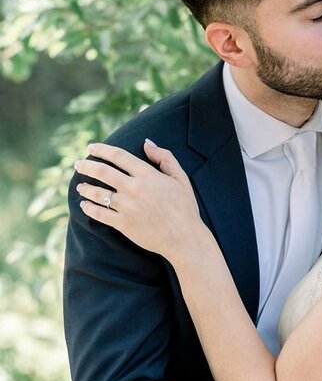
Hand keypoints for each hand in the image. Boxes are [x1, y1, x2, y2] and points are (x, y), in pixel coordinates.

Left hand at [74, 140, 203, 261]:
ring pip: (98, 193)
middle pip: (102, 172)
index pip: (118, 156)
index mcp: (148, 175)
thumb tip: (147, 143)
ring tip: (80, 185)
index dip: (102, 149)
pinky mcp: (123, 224)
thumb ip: (165, 158)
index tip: (91, 148)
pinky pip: (100, 214)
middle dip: (86, 166)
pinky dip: (89, 208)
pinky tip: (84, 205)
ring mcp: (127, 207)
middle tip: (78, 164)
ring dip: (85, 188)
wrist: (184, 238)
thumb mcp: (181, 178)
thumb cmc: (185, 208)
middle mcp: (134, 189)